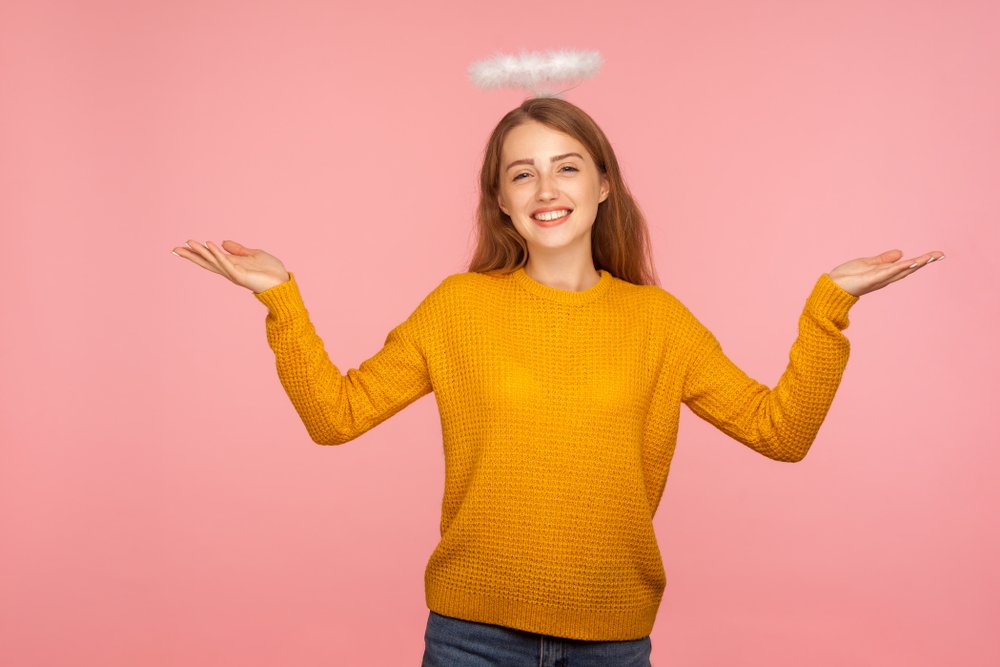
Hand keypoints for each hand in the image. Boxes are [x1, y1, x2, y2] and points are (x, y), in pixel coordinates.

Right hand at [172, 239, 290, 293]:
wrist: (282, 282)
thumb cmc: (270, 271)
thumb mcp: (253, 254)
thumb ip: (238, 249)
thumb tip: (223, 242)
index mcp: (232, 264)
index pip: (210, 258)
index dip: (198, 252)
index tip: (183, 246)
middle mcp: (229, 270)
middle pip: (207, 261)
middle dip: (192, 255)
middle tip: (176, 248)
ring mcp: (234, 273)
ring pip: (214, 261)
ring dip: (202, 251)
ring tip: (190, 242)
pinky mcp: (241, 275)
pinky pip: (227, 263)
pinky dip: (218, 254)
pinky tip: (210, 245)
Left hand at [828, 248, 944, 296]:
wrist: (833, 287)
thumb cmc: (848, 277)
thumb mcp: (868, 263)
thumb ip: (883, 259)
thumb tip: (901, 253)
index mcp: (885, 272)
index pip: (906, 265)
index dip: (921, 260)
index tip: (935, 254)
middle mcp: (886, 277)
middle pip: (909, 268)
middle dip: (924, 261)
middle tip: (940, 254)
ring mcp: (880, 278)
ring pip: (902, 270)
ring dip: (917, 263)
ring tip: (931, 256)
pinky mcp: (873, 279)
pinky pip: (888, 272)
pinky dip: (900, 267)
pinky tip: (910, 262)